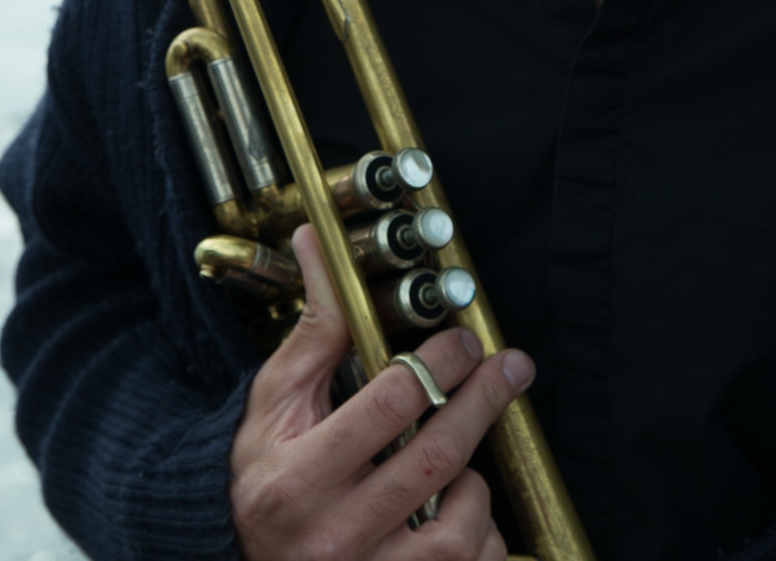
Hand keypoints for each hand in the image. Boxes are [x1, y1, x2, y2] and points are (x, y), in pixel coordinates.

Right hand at [230, 223, 536, 560]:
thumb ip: (314, 331)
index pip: (388, 406)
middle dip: (484, 401)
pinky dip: (481, 535)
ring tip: (463, 463)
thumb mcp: (274, 403)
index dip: (440, 364)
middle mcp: (331, 536)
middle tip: (511, 367)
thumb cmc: (265, 475)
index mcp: (295, 479)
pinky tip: (458, 515)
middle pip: (437, 458)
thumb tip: (317, 243)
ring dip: (476, 484)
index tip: (465, 340)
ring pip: (460, 527)